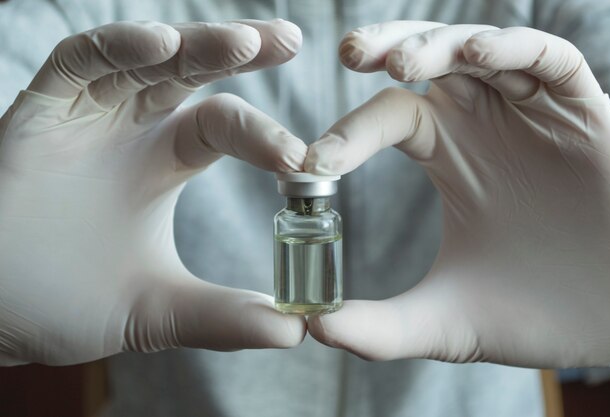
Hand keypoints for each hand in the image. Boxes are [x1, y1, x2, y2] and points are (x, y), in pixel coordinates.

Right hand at [0, 20, 306, 365]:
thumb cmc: (65, 301)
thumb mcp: (157, 309)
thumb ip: (222, 317)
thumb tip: (295, 333)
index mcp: (166, 161)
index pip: (225, 127)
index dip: (265, 137)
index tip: (304, 159)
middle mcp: (132, 128)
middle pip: (195, 72)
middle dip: (240, 52)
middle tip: (289, 40)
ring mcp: (87, 114)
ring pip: (147, 59)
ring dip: (196, 44)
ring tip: (247, 42)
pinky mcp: (40, 111)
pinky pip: (80, 62)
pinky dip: (118, 48)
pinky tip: (160, 44)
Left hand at [306, 22, 609, 367]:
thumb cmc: (536, 312)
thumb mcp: (447, 321)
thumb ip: (381, 328)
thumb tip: (315, 328)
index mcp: (448, 155)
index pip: (389, 118)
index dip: (348, 133)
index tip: (310, 163)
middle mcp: (484, 123)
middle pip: (427, 60)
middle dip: (389, 49)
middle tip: (349, 55)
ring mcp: (532, 112)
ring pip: (479, 50)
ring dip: (438, 45)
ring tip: (397, 63)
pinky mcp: (582, 112)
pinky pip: (548, 60)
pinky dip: (512, 50)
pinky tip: (476, 57)